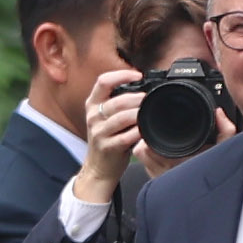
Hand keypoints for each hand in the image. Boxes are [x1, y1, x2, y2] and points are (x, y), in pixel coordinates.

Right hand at [69, 67, 144, 205]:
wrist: (98, 167)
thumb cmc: (107, 138)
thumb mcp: (106, 116)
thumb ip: (117, 102)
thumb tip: (140, 87)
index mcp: (93, 104)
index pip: (103, 81)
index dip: (121, 75)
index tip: (138, 76)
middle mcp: (93, 116)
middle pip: (116, 101)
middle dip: (136, 98)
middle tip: (149, 98)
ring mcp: (99, 132)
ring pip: (121, 118)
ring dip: (138, 113)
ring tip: (149, 111)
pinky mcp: (107, 147)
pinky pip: (125, 137)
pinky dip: (137, 132)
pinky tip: (145, 130)